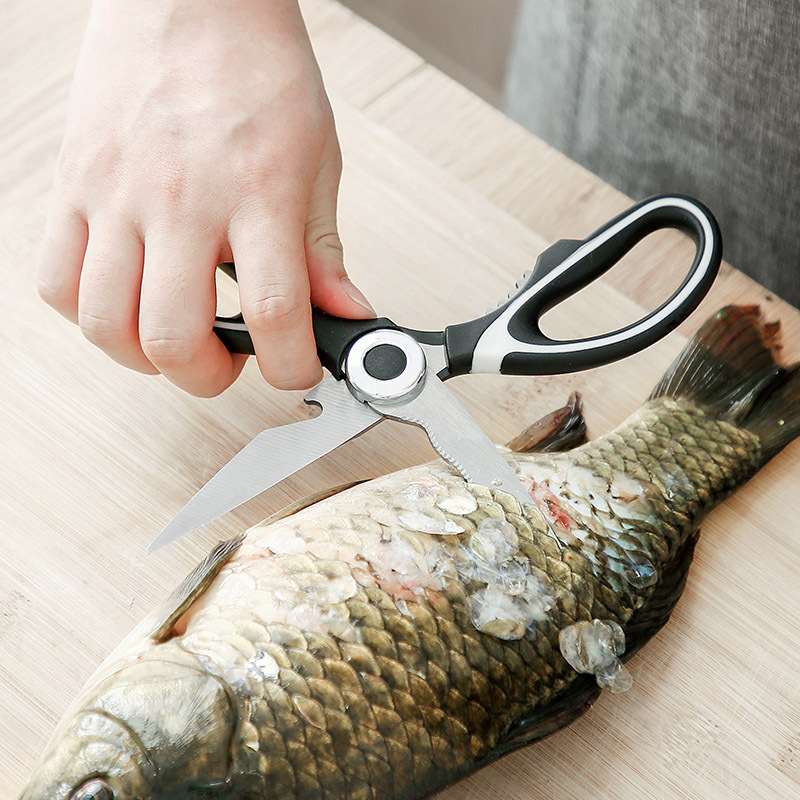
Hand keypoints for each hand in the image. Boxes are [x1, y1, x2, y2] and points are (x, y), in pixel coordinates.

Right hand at [38, 0, 373, 395]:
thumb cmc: (258, 73)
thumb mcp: (317, 161)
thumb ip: (324, 250)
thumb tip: (345, 313)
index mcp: (259, 193)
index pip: (274, 312)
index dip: (292, 367)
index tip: (297, 372)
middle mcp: (183, 199)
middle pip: (173, 338)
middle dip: (208, 378)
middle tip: (226, 364)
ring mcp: (117, 193)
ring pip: (106, 323)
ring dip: (145, 360)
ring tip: (174, 341)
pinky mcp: (72, 184)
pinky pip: (54, 279)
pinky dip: (88, 315)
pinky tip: (123, 302)